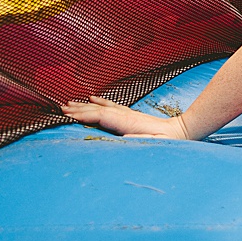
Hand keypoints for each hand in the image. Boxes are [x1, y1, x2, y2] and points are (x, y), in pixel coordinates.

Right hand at [61, 95, 191, 138]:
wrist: (181, 131)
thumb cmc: (167, 141)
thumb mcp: (155, 142)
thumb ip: (142, 139)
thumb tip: (127, 136)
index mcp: (128, 123)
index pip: (101, 117)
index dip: (84, 116)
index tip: (67, 116)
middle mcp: (125, 116)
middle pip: (97, 110)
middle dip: (79, 109)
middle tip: (60, 108)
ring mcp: (128, 114)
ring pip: (102, 107)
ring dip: (85, 104)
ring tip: (69, 102)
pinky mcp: (131, 115)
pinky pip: (111, 106)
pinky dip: (100, 102)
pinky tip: (93, 98)